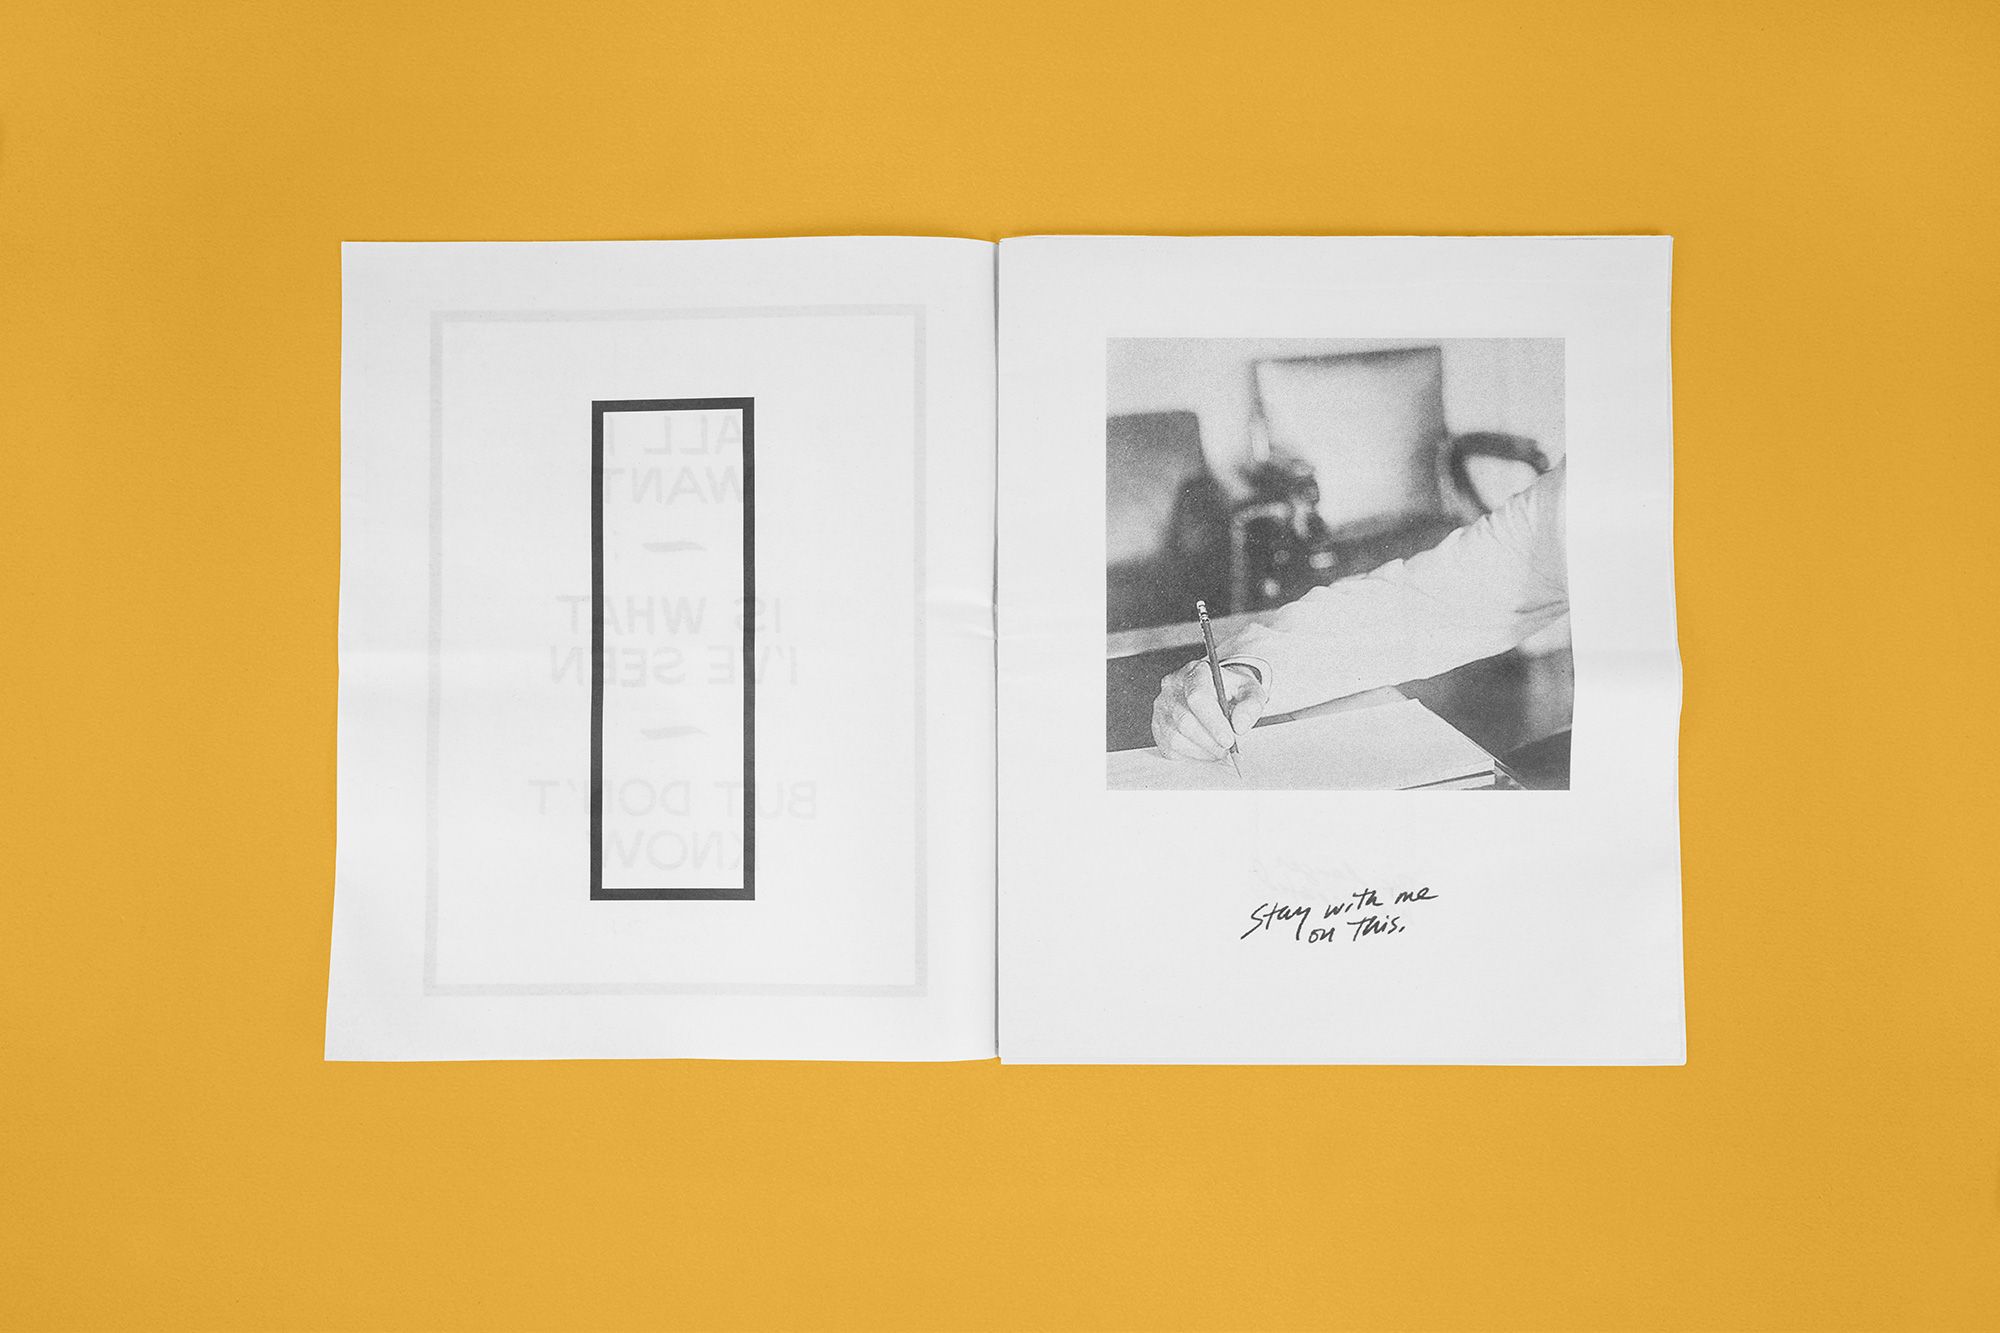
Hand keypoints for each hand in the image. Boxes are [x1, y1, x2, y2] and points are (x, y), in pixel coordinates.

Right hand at [1151, 659, 1268, 761]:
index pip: (1197, 697)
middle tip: (1228, 750)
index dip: (1213, 723)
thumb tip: (1239, 726)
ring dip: (1201, 751)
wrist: (1217, 690)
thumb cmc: (1232, 691)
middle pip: (1185, 721)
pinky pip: (1169, 748)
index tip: (1229, 740)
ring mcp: (1161, 706)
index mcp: (1195, 672)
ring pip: (1175, 737)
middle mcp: (1172, 686)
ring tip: (1219, 751)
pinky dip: (1190, 755)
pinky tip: (1205, 751)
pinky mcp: (1157, 725)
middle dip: (1210, 742)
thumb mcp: (1250, 691)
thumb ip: (1251, 705)